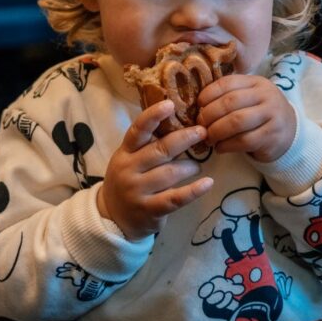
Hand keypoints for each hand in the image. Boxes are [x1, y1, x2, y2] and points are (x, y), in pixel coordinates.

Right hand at [98, 100, 212, 240]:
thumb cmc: (128, 179)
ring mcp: (138, 191)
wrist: (113, 217)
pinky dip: (194, 190)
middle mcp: (129, 169)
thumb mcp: (129, 159)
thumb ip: (148, 144)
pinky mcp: (149, 210)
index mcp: (125, 152)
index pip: (137, 131)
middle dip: (184, 138)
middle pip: (160, 150)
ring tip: (198, 165)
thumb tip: (180, 121)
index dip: (153, 116)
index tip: (170, 104)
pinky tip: (208, 183)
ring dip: (190, 166)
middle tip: (202, 132)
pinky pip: (175, 198)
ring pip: (170, 173)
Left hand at [198, 75, 296, 163]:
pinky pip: (244, 141)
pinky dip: (227, 145)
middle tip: (200, 126)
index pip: (227, 83)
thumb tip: (197, 107)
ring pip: (236, 122)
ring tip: (208, 139)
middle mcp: (266, 95)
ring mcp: (272, 115)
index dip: (208, 94)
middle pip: (230, 102)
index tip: (198, 106)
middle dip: (209, 115)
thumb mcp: (249, 98)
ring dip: (216, 132)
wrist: (289, 132)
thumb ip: (228, 97)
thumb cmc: (260, 114)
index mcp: (256, 82)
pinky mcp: (272, 136)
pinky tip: (220, 148)